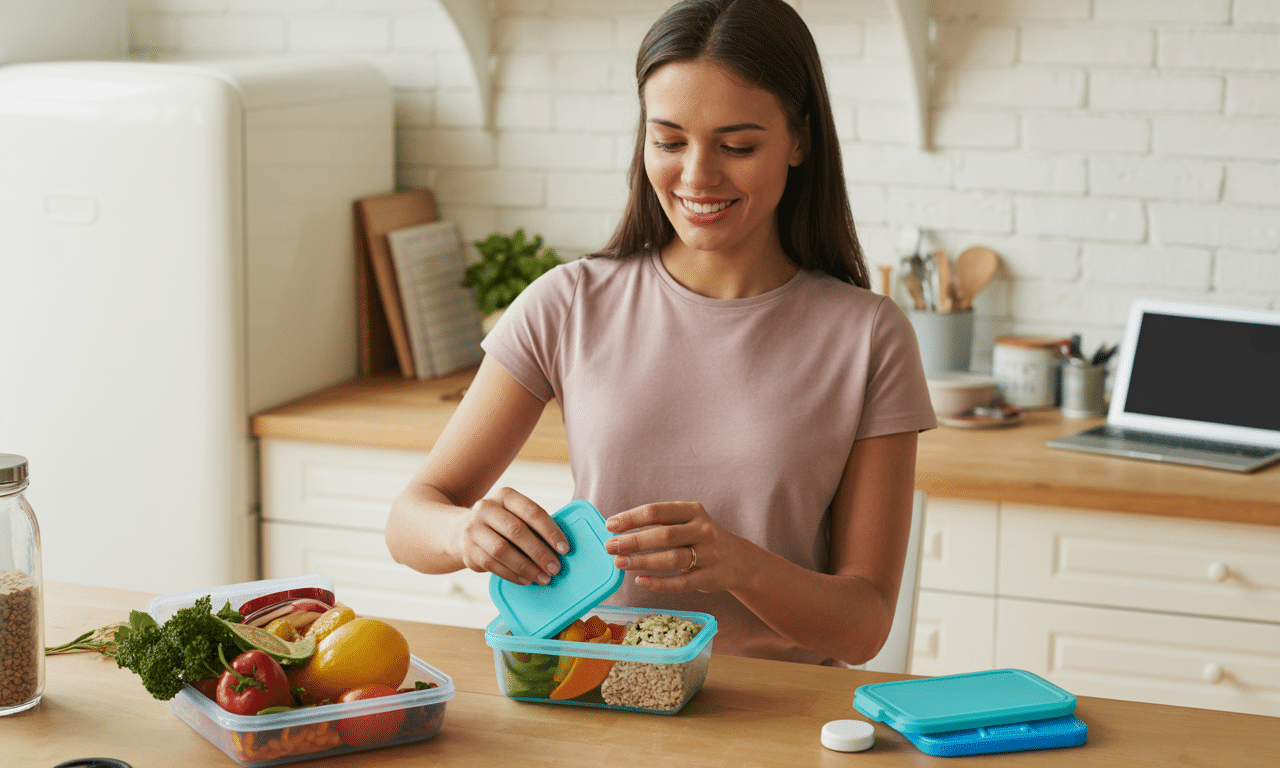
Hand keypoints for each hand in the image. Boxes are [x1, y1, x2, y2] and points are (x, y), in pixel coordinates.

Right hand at [447, 487, 568, 585]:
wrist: (460, 532)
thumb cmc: (501, 525)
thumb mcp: (514, 515)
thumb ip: (533, 526)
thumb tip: (560, 549)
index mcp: (505, 496)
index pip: (532, 512)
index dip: (550, 531)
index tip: (564, 548)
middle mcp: (486, 508)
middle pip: (517, 532)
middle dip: (540, 552)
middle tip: (555, 568)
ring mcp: (474, 529)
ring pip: (502, 550)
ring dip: (526, 567)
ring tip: (543, 578)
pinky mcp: (468, 550)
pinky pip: (493, 565)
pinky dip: (512, 575)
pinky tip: (526, 580)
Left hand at [604, 501, 748, 592]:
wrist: (739, 560)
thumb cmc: (701, 539)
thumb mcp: (687, 523)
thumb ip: (659, 524)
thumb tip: (619, 531)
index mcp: (692, 511)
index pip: (657, 511)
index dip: (631, 518)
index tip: (610, 525)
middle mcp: (703, 529)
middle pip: (663, 535)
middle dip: (633, 541)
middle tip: (611, 547)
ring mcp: (709, 554)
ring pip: (672, 558)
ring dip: (643, 561)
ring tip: (620, 563)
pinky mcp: (711, 576)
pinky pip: (681, 582)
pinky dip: (659, 583)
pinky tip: (641, 581)